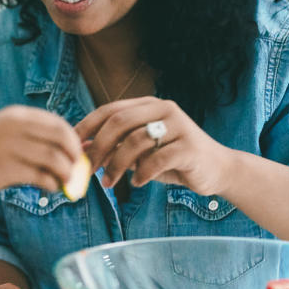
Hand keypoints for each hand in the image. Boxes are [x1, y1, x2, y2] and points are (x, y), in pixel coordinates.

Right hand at [0, 105, 82, 202]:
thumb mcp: (1, 135)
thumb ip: (29, 139)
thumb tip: (64, 152)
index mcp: (15, 116)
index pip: (57, 123)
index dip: (72, 139)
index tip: (76, 154)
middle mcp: (14, 127)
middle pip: (61, 137)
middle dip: (74, 155)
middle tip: (77, 169)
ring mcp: (10, 147)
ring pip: (55, 158)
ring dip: (66, 173)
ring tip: (65, 183)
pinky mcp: (6, 169)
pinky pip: (41, 176)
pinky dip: (52, 184)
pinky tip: (51, 188)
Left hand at [76, 96, 237, 194]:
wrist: (216, 170)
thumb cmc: (172, 160)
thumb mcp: (140, 153)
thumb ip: (116, 147)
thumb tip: (81, 151)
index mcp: (149, 105)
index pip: (111, 110)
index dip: (88, 126)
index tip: (71, 145)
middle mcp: (163, 109)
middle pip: (120, 122)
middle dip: (98, 147)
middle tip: (87, 169)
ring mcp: (179, 126)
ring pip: (135, 142)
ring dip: (116, 165)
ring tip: (108, 183)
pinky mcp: (190, 147)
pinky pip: (156, 160)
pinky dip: (141, 174)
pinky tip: (136, 183)